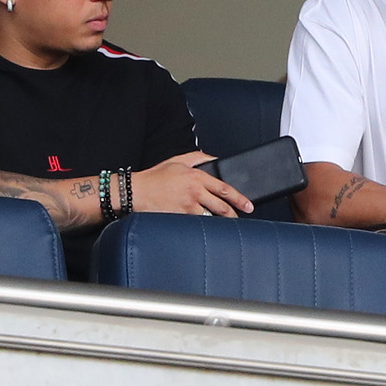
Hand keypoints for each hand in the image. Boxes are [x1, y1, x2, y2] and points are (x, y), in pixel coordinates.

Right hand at [132, 151, 253, 216]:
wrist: (137, 191)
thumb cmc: (155, 177)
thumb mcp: (178, 160)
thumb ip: (198, 157)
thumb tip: (214, 159)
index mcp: (196, 177)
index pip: (224, 188)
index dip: (239, 198)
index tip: (248, 204)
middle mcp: (194, 192)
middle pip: (221, 206)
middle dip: (234, 213)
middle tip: (241, 217)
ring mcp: (187, 207)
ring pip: (211, 217)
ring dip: (219, 221)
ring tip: (225, 224)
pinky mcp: (180, 217)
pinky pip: (197, 223)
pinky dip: (203, 225)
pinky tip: (206, 228)